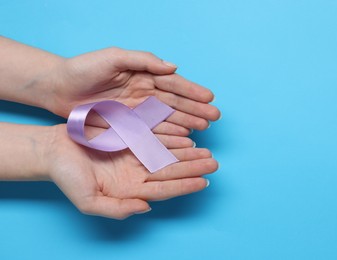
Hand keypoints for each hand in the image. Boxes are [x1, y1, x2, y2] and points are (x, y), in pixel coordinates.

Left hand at [44, 48, 220, 133]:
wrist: (58, 88)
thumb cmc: (84, 68)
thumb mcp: (113, 57)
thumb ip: (143, 60)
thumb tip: (173, 66)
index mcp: (143, 75)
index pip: (173, 84)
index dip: (192, 91)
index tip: (210, 98)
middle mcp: (144, 94)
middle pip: (175, 103)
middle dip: (196, 109)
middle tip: (214, 117)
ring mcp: (137, 111)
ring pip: (167, 118)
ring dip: (186, 123)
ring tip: (203, 129)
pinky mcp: (127, 125)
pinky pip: (152, 131)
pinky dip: (167, 135)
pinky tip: (181, 139)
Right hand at [48, 124, 217, 218]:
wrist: (54, 151)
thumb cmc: (67, 177)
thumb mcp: (88, 201)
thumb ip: (117, 209)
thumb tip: (145, 208)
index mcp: (129, 190)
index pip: (163, 190)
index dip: (184, 186)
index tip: (204, 182)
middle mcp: (136, 174)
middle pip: (170, 172)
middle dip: (192, 168)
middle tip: (214, 163)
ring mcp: (135, 156)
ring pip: (167, 155)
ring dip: (187, 154)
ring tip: (206, 151)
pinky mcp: (130, 139)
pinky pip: (156, 139)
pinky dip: (171, 138)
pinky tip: (187, 137)